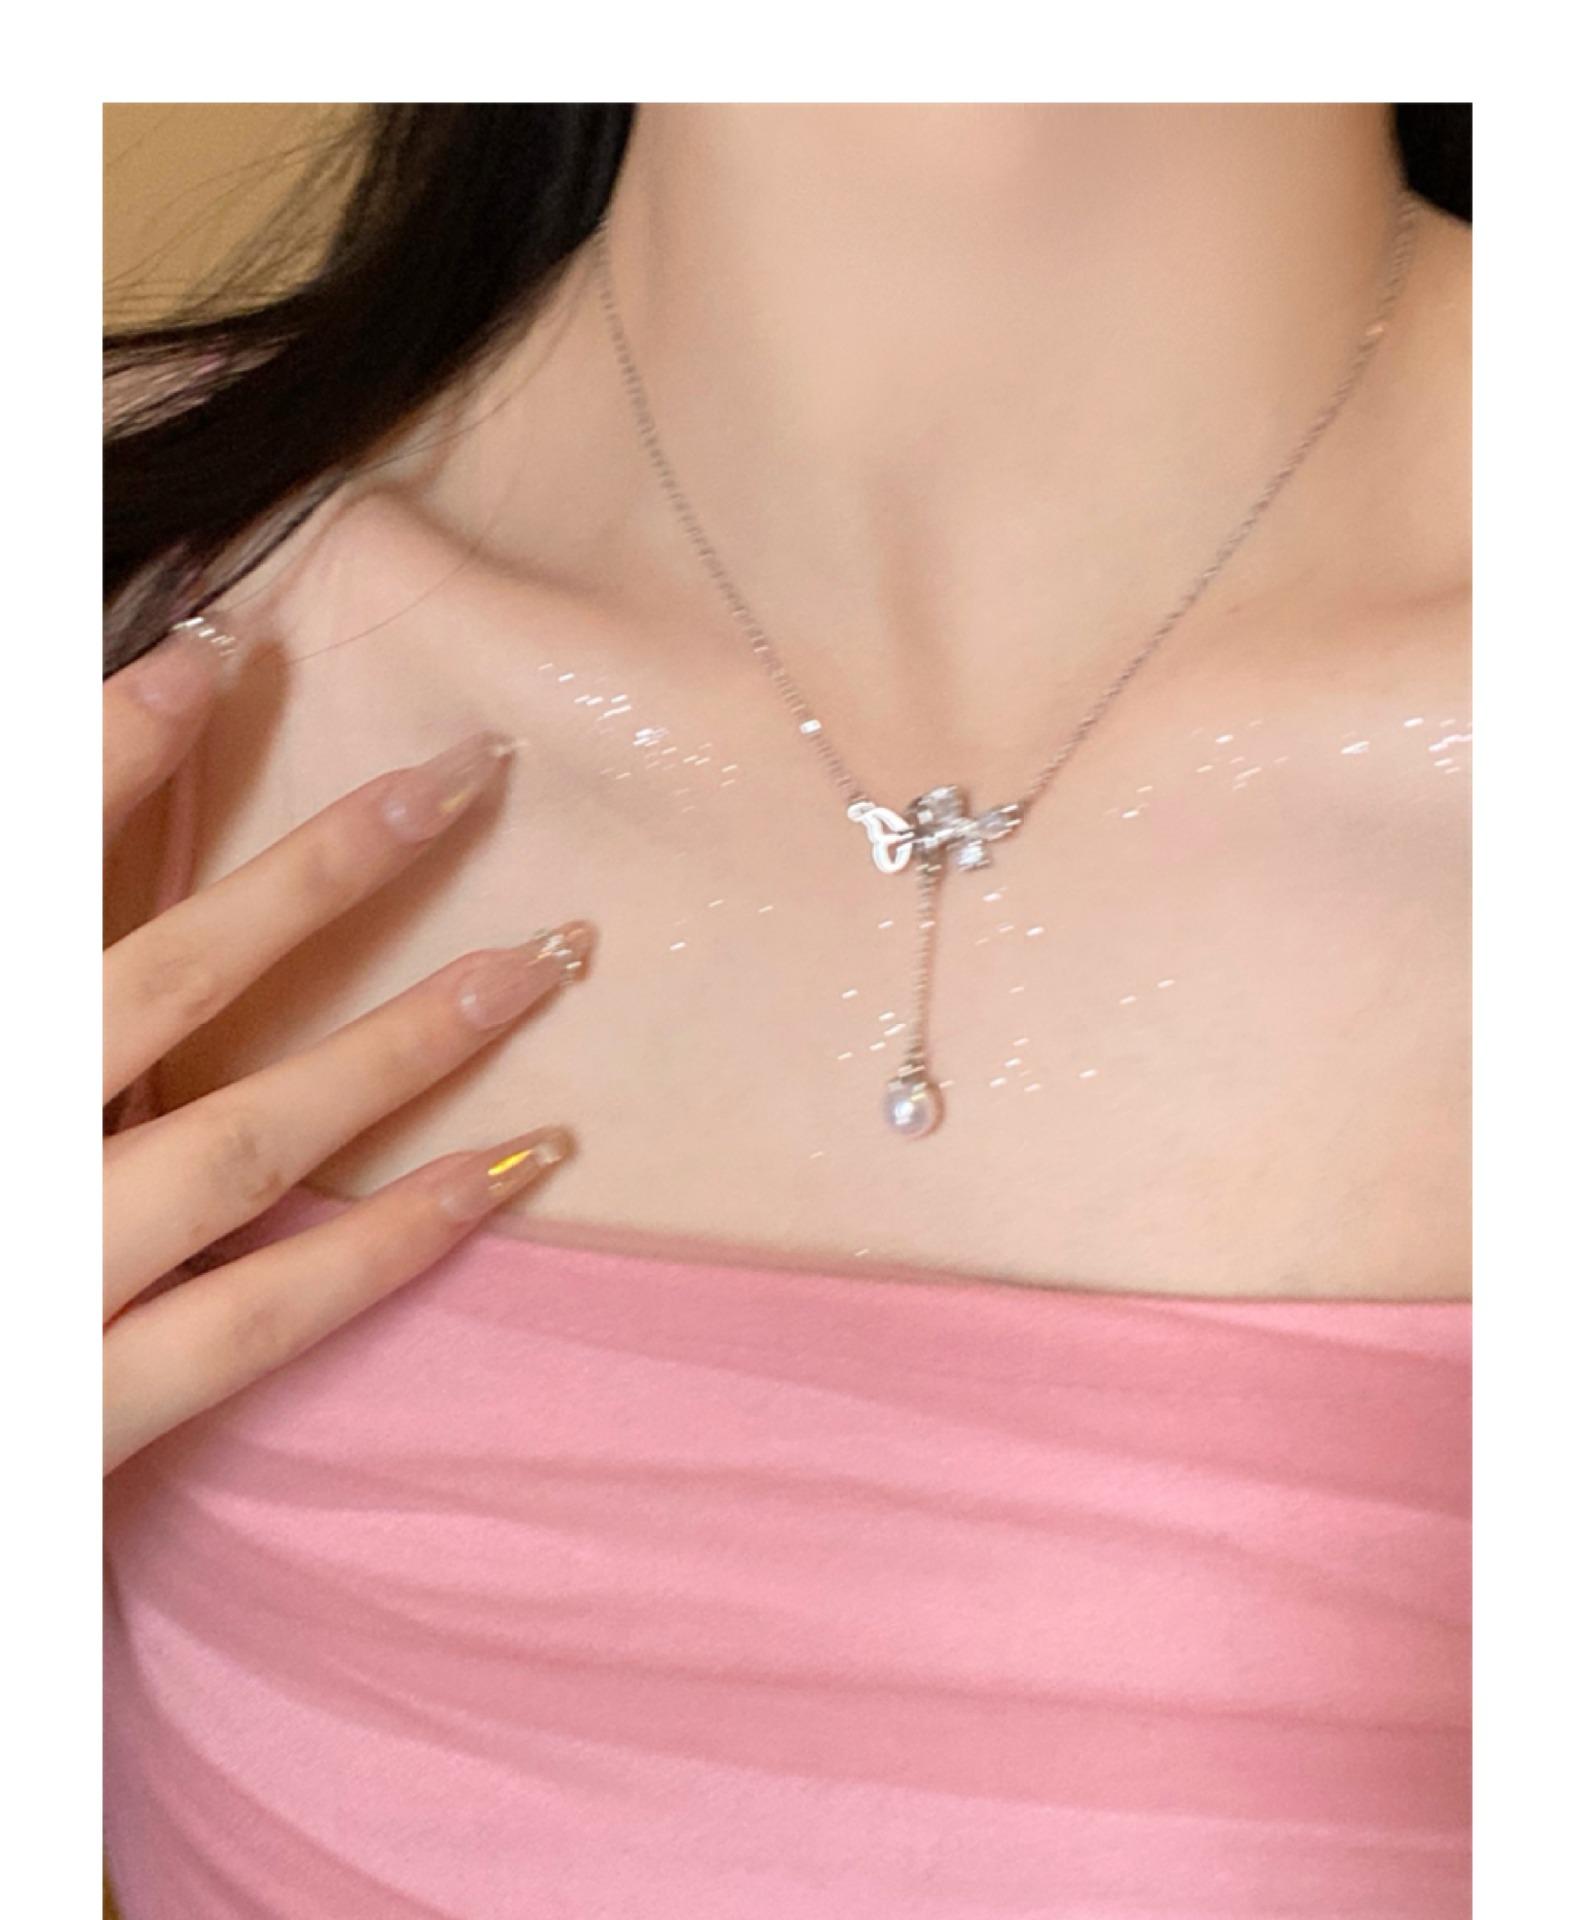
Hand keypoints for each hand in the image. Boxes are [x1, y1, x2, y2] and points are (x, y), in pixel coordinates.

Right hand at [102, 621, 589, 1472]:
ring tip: (543, 958)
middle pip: (165, 981)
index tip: (208, 652)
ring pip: (248, 1138)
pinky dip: (393, 1239)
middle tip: (465, 772)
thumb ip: (42, 971)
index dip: (96, 766)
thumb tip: (79, 883)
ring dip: (405, 1042)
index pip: (23, 895)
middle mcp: (1, 1153)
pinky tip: (517, 1164)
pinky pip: (265, 1318)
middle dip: (320, 871)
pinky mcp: (85, 1420)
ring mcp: (43, 1283)